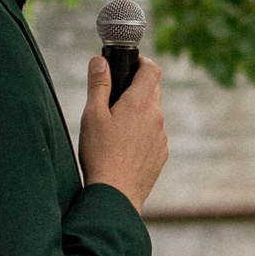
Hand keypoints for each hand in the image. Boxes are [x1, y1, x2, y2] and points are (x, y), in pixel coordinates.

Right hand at [79, 54, 167, 208]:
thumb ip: (98, 84)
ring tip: (115, 126)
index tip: (129, 64)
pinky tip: (123, 146)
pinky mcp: (161, 155)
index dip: (142, 61)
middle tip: (115, 96)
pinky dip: (142, 133)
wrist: (115, 195)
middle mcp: (156, 117)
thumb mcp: (93, 115)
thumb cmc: (100, 154)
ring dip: (139, 112)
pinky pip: (154, 135)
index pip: (151, 69)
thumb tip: (100, 60)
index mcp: (140, 103)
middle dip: (137, 87)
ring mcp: (161, 137)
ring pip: (153, 114)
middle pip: (153, 90)